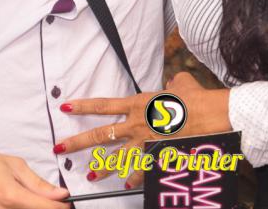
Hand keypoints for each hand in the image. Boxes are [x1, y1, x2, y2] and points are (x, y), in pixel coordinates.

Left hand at [54, 72, 230, 188]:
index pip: (104, 105)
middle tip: (60, 148)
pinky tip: (126, 186)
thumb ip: (172, 84)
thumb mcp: (180, 84)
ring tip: (90, 175)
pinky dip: (134, 179)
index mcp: (138, 103)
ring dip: (103, 167)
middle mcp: (136, 123)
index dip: (83, 106)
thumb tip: (173, 83)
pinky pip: (142, 170)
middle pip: (101, 134)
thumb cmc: (193, 96)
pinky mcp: (157, 155)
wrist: (207, 114)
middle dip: (78, 142)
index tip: (65, 107)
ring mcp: (145, 142)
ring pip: (117, 157)